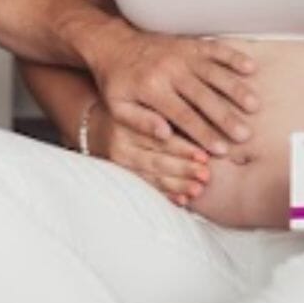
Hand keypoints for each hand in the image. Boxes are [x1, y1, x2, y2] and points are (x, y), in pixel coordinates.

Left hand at [86, 21, 257, 155]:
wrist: (112, 43)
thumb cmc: (117, 81)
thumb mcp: (118, 106)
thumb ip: (140, 122)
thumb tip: (165, 135)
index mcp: (152, 88)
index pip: (183, 116)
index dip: (203, 133)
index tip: (222, 150)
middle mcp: (169, 69)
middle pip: (203, 96)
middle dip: (225, 116)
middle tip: (244, 135)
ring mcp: (180, 54)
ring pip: (213, 73)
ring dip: (235, 88)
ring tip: (254, 105)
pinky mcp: (188, 44)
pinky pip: (214, 49)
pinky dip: (233, 56)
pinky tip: (250, 67)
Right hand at [90, 103, 211, 205]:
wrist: (97, 122)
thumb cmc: (134, 109)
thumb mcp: (145, 102)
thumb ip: (167, 111)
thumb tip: (204, 123)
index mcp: (128, 118)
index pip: (160, 137)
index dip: (184, 148)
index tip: (205, 156)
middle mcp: (119, 140)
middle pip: (156, 158)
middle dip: (184, 168)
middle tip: (206, 175)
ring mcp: (116, 159)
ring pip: (151, 175)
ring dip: (177, 184)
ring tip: (198, 189)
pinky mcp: (117, 173)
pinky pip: (144, 186)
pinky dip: (165, 194)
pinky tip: (182, 200)